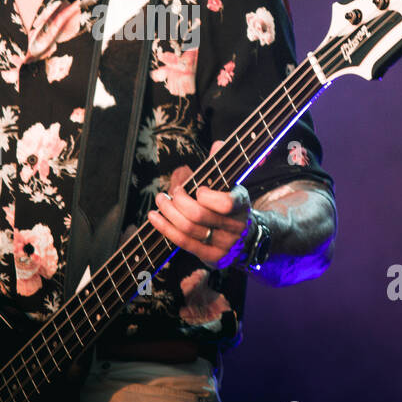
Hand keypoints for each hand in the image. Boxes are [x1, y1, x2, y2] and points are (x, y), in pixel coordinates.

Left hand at [147, 141, 252, 269]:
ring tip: (160, 201)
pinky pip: (183, 243)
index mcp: (241, 205)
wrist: (246, 239)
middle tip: (170, 192)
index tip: (198, 189)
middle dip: (178, 201)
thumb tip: (218, 144)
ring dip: (168, 213)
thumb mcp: (232, 184)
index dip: (206, 196)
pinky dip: (165, 228)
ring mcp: (224, 245)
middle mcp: (235, 227)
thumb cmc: (230, 205)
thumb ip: (223, 164)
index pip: (225, 203)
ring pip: (188, 229)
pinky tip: (155, 217)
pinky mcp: (212, 258)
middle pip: (198, 215)